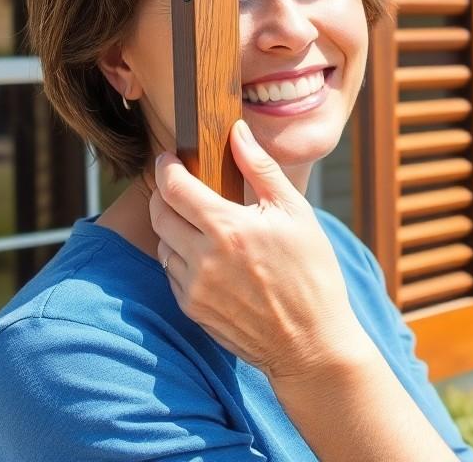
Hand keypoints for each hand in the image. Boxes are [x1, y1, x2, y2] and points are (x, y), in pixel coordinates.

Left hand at [149, 119, 366, 379]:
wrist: (311, 342)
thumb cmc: (312, 273)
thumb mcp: (296, 213)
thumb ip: (261, 169)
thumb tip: (238, 131)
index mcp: (229, 228)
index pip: (174, 187)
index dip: (165, 166)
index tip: (169, 157)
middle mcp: (203, 258)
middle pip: (159, 213)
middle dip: (164, 193)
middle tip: (180, 184)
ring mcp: (193, 288)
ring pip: (162, 244)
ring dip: (173, 227)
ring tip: (201, 222)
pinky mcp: (192, 309)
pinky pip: (172, 272)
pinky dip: (182, 256)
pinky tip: (210, 255)